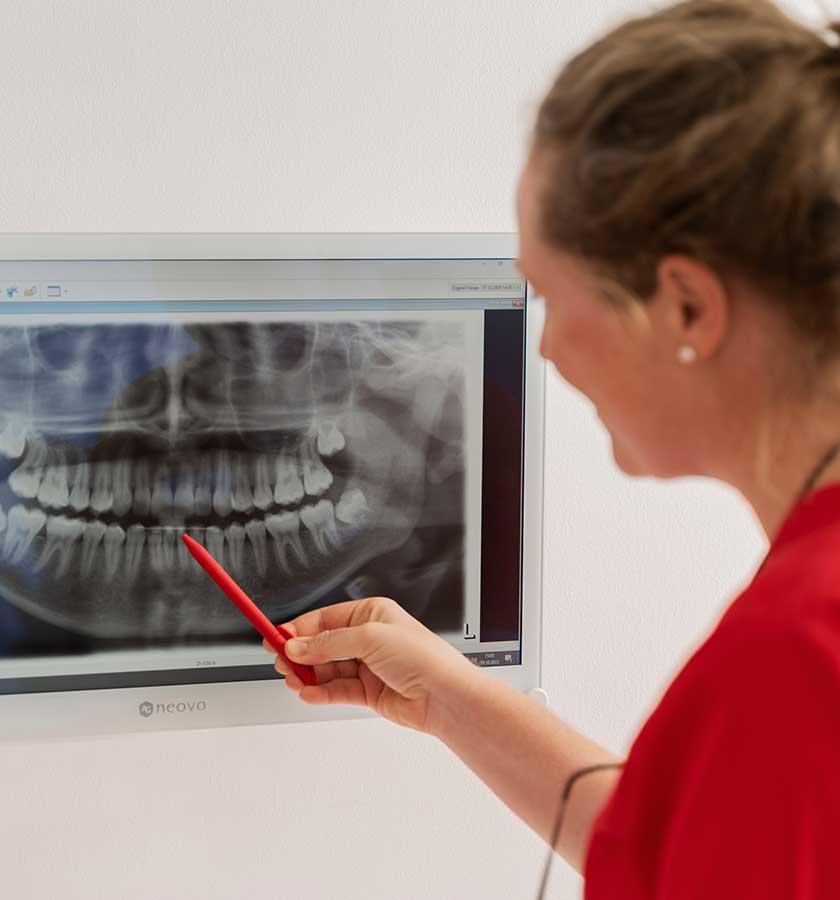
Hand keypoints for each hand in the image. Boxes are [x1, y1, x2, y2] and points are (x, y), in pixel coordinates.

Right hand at [263, 595, 479, 734]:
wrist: (445, 696)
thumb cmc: (422, 658)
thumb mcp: (369, 638)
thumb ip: (328, 643)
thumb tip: (298, 645)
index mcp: (371, 614)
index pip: (326, 619)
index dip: (299, 628)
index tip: (276, 637)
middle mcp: (369, 638)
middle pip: (323, 644)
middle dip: (300, 653)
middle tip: (280, 661)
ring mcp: (368, 666)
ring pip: (327, 669)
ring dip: (308, 675)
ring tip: (293, 680)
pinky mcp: (369, 692)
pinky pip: (337, 689)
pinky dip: (320, 692)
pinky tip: (308, 693)